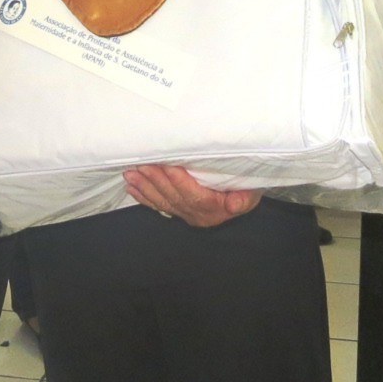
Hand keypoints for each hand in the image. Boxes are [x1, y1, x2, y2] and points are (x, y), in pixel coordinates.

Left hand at [123, 164, 261, 228]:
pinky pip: (158, 205)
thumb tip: (234, 205)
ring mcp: (185, 215)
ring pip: (163, 201)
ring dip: (146, 187)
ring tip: (131, 173)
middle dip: (157, 181)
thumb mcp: (251, 193)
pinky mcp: (177, 212)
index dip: (180, 182)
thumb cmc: (246, 189)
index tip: (168, 166)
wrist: (242, 197)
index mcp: (214, 210)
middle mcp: (197, 216)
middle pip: (175, 198)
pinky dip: (144, 196)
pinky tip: (132, 186)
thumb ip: (244, 199)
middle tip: (142, 165)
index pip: (195, 197)